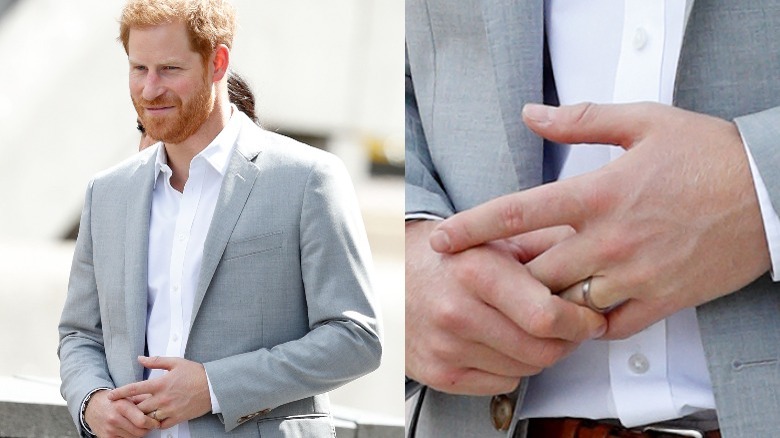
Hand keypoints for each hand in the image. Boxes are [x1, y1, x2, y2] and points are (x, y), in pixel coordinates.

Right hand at [84, 389, 159, 437]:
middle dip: (147, 429)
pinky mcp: (106, 437)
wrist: (93, 406)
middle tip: (150, 425)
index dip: (152, 423)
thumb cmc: (113, 401)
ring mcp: (110, 430)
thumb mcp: (128, 396)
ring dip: (139, 433)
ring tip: (138, 425)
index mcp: (122, 406)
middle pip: (139, 432)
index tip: (156, 422)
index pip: (142, 421)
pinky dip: (129, 436)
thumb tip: (158, 406)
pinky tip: (129, 429)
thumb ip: (143, 400)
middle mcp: (114, 419)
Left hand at [107, 356, 211, 429]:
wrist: (213, 386)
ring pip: (147, 418)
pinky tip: (152, 418)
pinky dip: (154, 423)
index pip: (134, 389)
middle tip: (127, 405)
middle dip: (130, 406)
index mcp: (161, 383)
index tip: (111, 396)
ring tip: (138, 412)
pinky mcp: (177, 418)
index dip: (120, 393)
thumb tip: (140, 359)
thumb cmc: (196, 373)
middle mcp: (163, 398)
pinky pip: (160, 425)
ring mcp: (169, 409)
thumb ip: (156, 361)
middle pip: (138, 407)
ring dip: (141, 415)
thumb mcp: (176, 362)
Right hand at [405, 220, 605, 394]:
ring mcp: (446, 347)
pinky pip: (502, 384)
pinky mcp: (439, 373)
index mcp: (475, 272)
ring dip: (539, 353)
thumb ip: (546, 245)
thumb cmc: (448, 259)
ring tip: (527, 328)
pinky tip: (499, 342)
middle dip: (566, 341)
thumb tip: (592, 260)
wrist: (393, 278)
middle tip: (567, 327)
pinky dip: (511, 367)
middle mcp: (457, 312)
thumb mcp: (495, 238)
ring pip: (526, 369)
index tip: (590, 318)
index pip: (546, 316)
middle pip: (542, 350)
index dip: (579, 322)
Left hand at [430, 102, 770, 338]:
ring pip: (566, 303)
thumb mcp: (643, 122)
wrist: (773, 193)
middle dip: (507, 273)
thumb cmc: (710, 155)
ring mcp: (635, 274)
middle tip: (494, 269)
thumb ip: (580, 122)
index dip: (472, 228)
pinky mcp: (662, 300)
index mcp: (599, 193)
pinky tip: (579, 309)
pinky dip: (587, 324)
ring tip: (532, 290)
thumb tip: (531, 115)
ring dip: (542, 299)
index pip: (518, 213)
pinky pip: (609, 327)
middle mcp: (610, 239)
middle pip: (534, 269)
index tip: (442, 241)